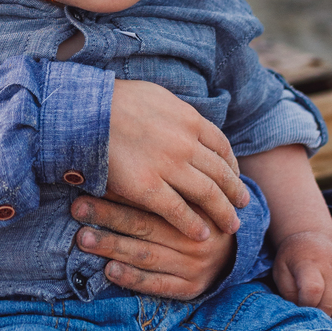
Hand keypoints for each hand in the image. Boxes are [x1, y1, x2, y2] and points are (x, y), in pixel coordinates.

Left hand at [72, 195, 236, 297]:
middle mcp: (196, 237)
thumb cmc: (203, 218)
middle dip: (109, 216)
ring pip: (147, 254)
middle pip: (147, 225)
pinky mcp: (190, 288)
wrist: (239, 253)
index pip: (155, 198)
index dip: (121, 191)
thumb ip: (166, 183)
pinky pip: (158, 285)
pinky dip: (133, 278)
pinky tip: (109, 271)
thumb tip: (115, 162)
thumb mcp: (195, 196)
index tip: (91, 182)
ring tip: (83, 238)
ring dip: (113, 246)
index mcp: (197, 208)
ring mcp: (194, 265)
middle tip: (78, 208)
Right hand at [107, 80, 247, 240]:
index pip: (222, 146)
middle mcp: (187, 144)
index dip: (232, 164)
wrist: (87, 111)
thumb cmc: (116, 100)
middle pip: (221, 173)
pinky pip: (178, 211)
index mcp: (190, 120)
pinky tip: (202, 234)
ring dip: (223, 211)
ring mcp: (169, 167)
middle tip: (244, 204)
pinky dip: (193, 224)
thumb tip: (186, 120)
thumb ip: (176, 112)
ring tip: (232, 225)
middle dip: (235, 191)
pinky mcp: (148, 188)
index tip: (234, 175)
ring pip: (208, 194)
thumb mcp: (157, 96)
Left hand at [272, 231, 331, 328]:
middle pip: (330, 302)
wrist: (312, 238)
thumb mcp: (281, 271)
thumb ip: (288, 292)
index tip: (300, 311)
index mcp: (309, 263)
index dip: (307, 306)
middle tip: (311, 324)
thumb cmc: (292, 259)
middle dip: (320, 318)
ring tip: (326, 327)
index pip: (313, 290)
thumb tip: (302, 313)